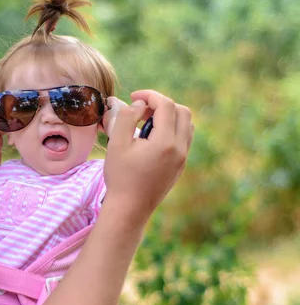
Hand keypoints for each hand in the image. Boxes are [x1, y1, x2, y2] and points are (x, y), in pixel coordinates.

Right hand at [101, 90, 193, 218]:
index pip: (166, 105)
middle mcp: (180, 149)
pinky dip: (172, 129)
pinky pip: (184, 138)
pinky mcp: (180, 166)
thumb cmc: (120, 177)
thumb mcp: (117, 144)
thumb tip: (140, 105)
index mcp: (165, 142)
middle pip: (182, 111)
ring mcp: (183, 158)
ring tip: (146, 124)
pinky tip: (151, 138)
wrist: (130, 209)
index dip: (150, 95)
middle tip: (140, 111)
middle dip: (161, 104)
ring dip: (169, 116)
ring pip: (187, 124)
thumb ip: (127, 118)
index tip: (134, 96)